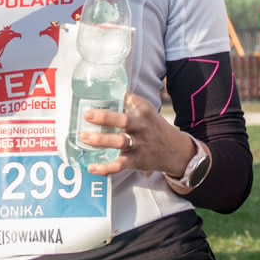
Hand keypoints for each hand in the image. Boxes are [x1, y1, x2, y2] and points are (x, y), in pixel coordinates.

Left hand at [76, 95, 196, 178]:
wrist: (175, 150)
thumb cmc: (153, 127)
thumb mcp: (146, 111)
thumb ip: (128, 103)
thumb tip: (105, 92)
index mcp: (143, 111)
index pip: (129, 100)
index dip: (115, 97)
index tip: (96, 96)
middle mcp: (141, 126)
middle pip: (124, 121)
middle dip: (105, 117)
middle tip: (87, 115)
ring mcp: (139, 144)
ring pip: (120, 142)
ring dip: (101, 140)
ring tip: (84, 138)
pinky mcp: (136, 160)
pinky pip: (120, 165)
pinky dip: (105, 168)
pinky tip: (91, 167)